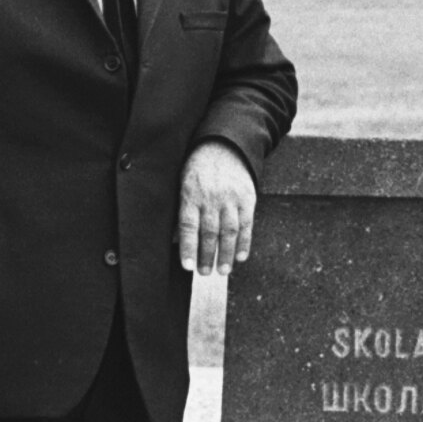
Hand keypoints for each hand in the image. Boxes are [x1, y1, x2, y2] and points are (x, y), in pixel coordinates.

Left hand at [177, 141, 257, 274]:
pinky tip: (241, 257)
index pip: (188, 225)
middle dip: (207, 256)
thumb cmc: (198, 171)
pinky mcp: (247, 198)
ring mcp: (231, 198)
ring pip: (229, 231)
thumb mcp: (183, 185)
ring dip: (226, 254)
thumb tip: (175, 241)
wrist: (224, 147)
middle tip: (205, 274)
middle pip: (209, 232)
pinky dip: (245, 242)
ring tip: (223, 271)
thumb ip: (182, 212)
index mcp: (191, 195)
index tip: (187, 267)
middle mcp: (212, 198)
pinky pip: (247, 224)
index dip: (188, 247)